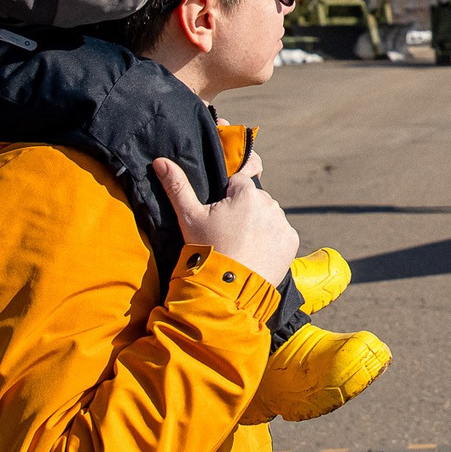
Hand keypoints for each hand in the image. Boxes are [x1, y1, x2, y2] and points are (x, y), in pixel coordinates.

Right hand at [152, 158, 296, 289]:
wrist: (227, 290)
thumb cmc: (207, 249)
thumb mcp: (189, 217)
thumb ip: (177, 186)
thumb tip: (160, 161)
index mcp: (247, 193)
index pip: (237, 183)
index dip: (226, 198)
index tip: (219, 217)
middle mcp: (270, 204)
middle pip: (254, 199)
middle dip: (244, 211)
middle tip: (228, 234)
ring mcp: (282, 223)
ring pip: (268, 216)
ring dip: (258, 224)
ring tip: (241, 245)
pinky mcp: (291, 242)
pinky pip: (280, 234)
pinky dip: (271, 240)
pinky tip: (255, 252)